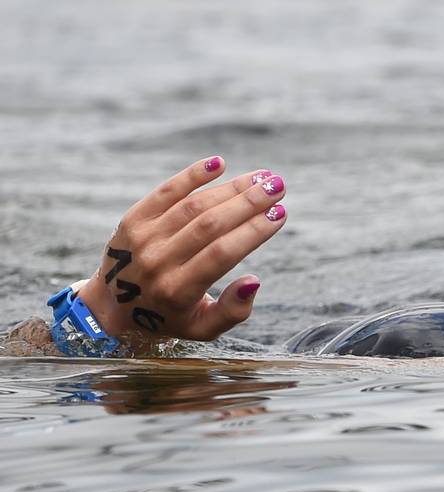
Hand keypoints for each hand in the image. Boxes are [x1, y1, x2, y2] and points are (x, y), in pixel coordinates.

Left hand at [77, 156, 287, 342]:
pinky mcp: (133, 220)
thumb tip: (254, 281)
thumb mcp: (204, 328)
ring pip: (193, 205)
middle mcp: (158, 262)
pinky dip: (192, 175)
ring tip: (262, 177)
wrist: (114, 307)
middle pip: (210, 224)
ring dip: (231, 188)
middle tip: (278, 186)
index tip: (281, 213)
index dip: (254, 231)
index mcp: (179, 291)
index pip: (223, 253)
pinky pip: (166, 192)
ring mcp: (143, 238)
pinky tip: (219, 163)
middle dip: (248, 203)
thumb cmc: (171, 317)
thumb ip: (232, 312)